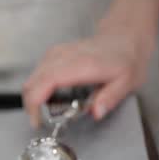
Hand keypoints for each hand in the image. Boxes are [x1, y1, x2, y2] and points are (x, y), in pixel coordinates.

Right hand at [22, 22, 155, 127]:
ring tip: (46, 111)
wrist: (123, 38)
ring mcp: (56, 53)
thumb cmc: (124, 60)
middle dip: (31, 105)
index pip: (47, 82)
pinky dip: (36, 88)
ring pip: (31, 78)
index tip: (37, 121)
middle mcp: (64, 56)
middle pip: (32, 82)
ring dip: (33, 98)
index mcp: (81, 64)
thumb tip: (96, 113)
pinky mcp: (53, 54)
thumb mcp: (127, 82)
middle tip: (41, 121)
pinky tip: (48, 97)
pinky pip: (36, 73)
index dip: (35, 103)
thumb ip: (110, 98)